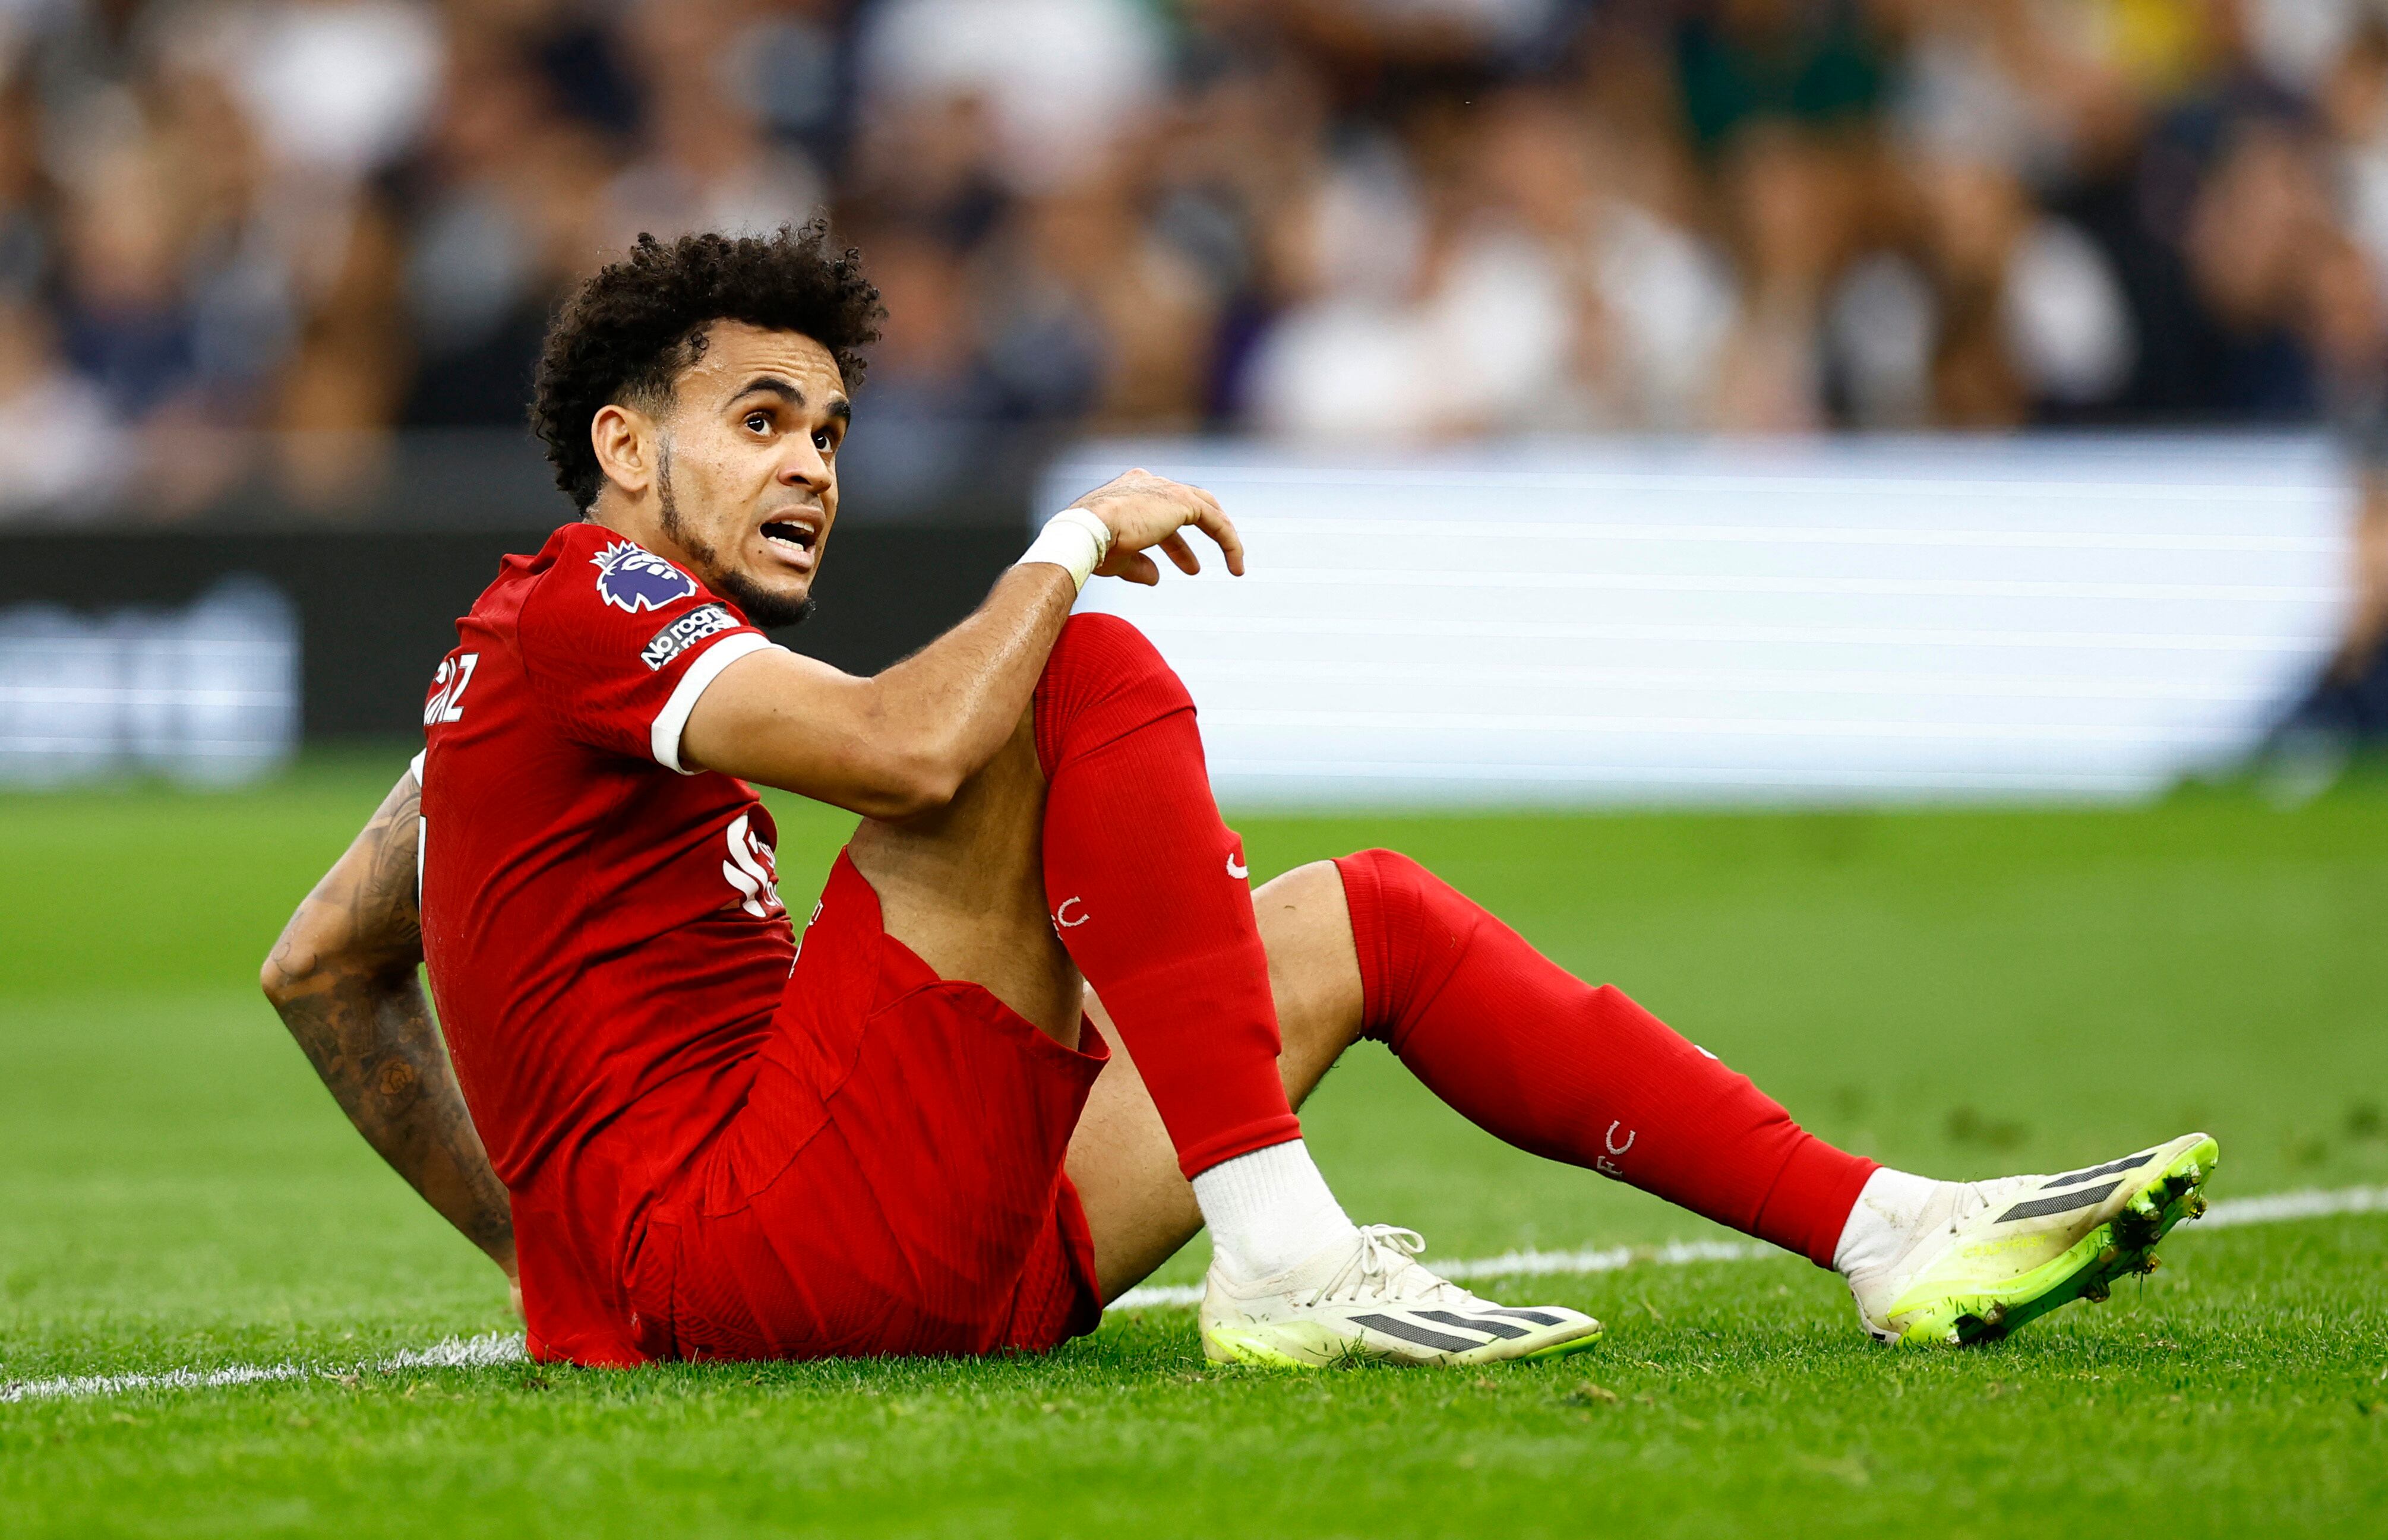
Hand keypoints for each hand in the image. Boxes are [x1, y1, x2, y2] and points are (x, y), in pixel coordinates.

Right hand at [1067, 468, 1245, 585]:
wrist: (1089, 531)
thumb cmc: (1095, 545)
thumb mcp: (1119, 559)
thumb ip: (1139, 566)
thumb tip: (1156, 578)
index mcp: (1131, 490)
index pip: (1162, 511)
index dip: (1175, 543)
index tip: (1187, 566)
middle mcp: (1150, 483)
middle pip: (1189, 504)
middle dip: (1203, 530)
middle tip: (1208, 560)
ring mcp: (1167, 489)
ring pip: (1207, 510)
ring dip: (1223, 538)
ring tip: (1235, 566)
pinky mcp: (1183, 502)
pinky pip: (1217, 522)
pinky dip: (1229, 543)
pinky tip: (1235, 566)